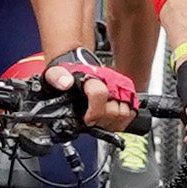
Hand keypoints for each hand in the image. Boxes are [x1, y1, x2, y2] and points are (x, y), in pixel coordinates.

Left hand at [21, 51, 139, 133]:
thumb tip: (65, 83)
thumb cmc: (68, 74)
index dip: (94, 112)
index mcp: (93, 77)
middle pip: (115, 110)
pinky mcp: (127, 94)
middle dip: (102, 120)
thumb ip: (56, 76)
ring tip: (99, 121)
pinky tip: (108, 120)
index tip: (87, 120)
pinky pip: (131, 113)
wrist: (77, 65)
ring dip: (112, 122)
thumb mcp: (55, 73)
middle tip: (91, 120)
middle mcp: (110, 82)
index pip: (100, 94)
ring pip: (125, 113)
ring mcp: (120, 89)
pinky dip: (121, 121)